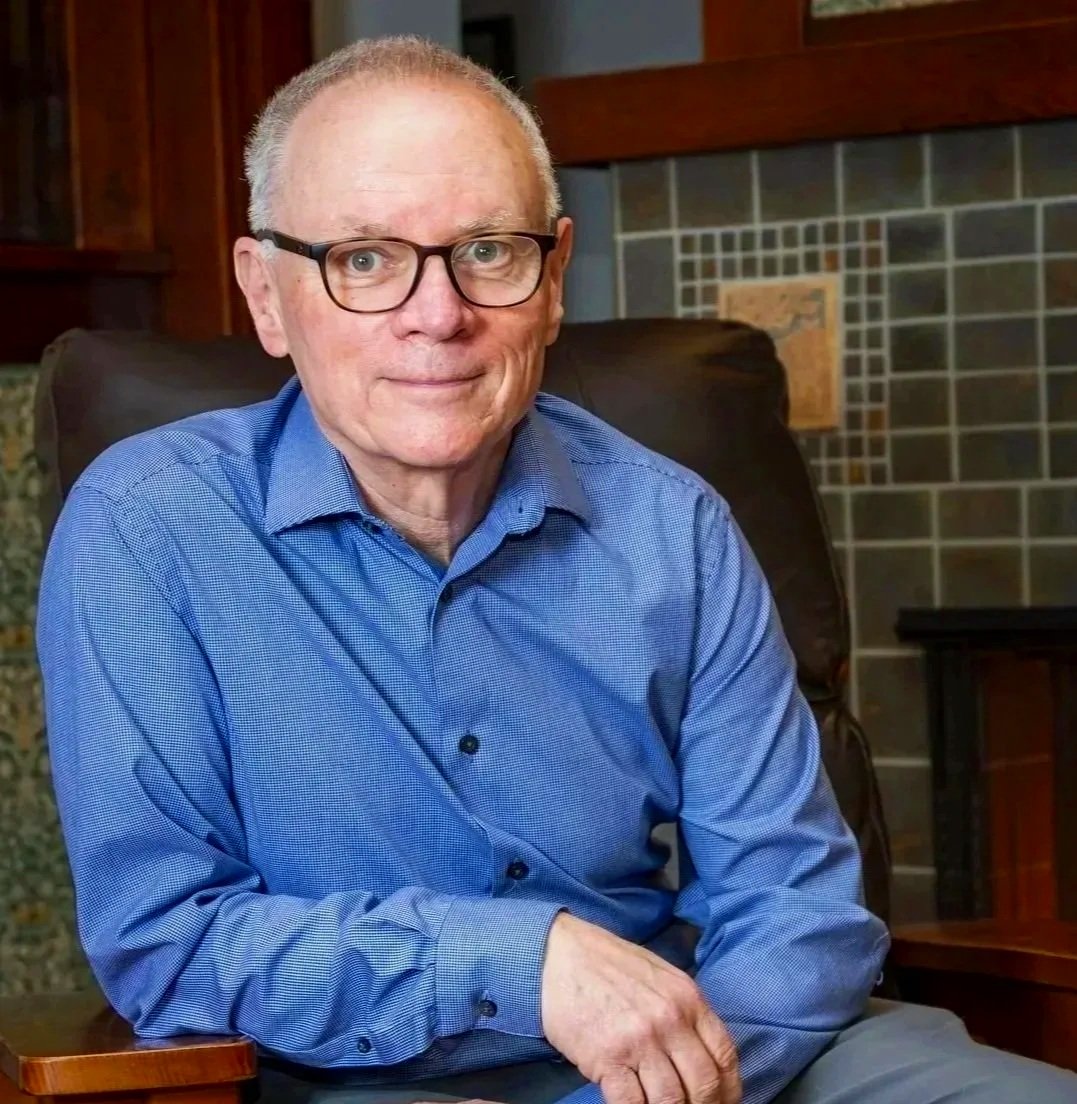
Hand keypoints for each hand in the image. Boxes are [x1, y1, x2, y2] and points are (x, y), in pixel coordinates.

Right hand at [540, 914, 739, 1103]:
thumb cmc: (607, 965)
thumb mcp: (659, 976)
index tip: (722, 1102)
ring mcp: (639, 1040)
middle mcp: (670, 1020)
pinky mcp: (607, 1058)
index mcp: (688, 998)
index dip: (728, 1090)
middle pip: (704, 1085)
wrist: (557, 954)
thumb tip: (702, 1055)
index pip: (725, 1057)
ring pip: (671, 1101)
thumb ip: (684, 1011)